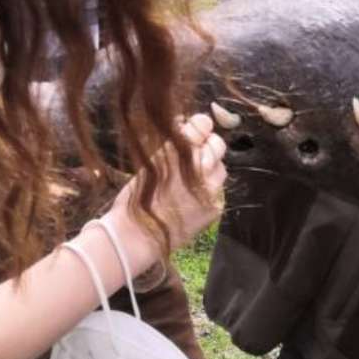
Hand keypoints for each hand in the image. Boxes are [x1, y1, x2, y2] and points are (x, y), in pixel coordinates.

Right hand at [105, 113, 226, 275]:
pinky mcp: (215, 205)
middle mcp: (199, 164)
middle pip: (218, 143)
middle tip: (197, 155)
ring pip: (221, 167)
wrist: (138, 234)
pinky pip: (218, 190)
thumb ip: (171, 146)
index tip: (195, 131)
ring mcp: (211, 186)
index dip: (199, 126)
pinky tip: (194, 197)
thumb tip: (184, 126)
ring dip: (211, 169)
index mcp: (179, 149)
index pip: (203, 124)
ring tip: (195, 178)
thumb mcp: (150, 162)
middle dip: (208, 146)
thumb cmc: (136, 197)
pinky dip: (209, 190)